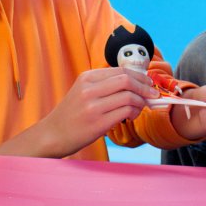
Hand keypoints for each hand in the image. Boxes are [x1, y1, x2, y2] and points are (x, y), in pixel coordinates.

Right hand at [0, 67, 157, 157]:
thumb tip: (135, 82)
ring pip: (129, 96)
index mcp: (87, 78)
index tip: (149, 82)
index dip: (140, 76)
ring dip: (141, 101)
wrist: (52, 134)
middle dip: (145, 86)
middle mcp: (89, 89)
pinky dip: (135, 112)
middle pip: (127, 80)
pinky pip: (125, 112)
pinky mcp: (98, 123)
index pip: (121, 70)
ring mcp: (93, 106)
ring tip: (141, 107)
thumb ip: (104, 85)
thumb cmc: (71, 114)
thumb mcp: (83, 91)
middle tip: (153, 94)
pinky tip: (132, 115)